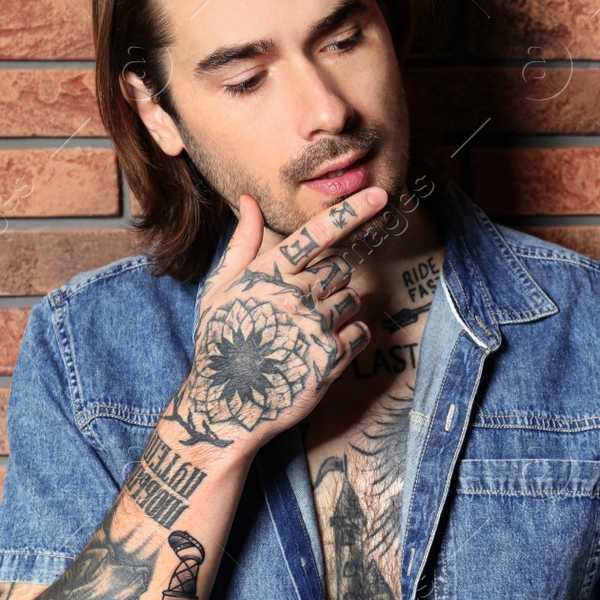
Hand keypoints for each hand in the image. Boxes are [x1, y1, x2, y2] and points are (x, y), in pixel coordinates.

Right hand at [165, 186, 386, 458]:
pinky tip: (320, 351)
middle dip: (327, 284)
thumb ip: (243, 244)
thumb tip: (250, 199)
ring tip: (304, 333)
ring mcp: (313, 326)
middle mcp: (293, 295)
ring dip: (337, 312)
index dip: (351, 212)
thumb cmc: (221, 342)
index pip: (315, 234)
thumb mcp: (220, 289)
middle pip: (338, 269)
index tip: (379, 195)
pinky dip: (349, 339)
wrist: (226, 404)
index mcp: (267, 274)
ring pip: (351, 300)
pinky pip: (360, 332)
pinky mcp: (330, 357)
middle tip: (301, 308)